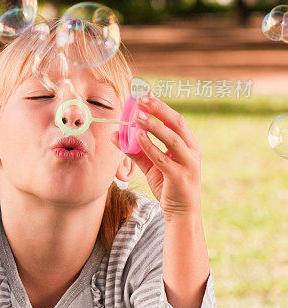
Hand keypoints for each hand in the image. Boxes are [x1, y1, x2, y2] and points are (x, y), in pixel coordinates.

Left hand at [112, 93, 201, 219]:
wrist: (182, 214)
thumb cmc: (168, 186)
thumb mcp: (151, 165)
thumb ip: (135, 150)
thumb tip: (114, 135)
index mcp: (188, 144)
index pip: (175, 119)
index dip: (160, 105)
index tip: (145, 93)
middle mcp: (192, 151)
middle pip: (177, 123)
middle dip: (159, 109)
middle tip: (141, 99)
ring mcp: (188, 164)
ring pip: (172, 138)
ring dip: (154, 125)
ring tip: (137, 115)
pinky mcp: (180, 177)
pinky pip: (163, 158)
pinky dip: (150, 145)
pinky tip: (138, 136)